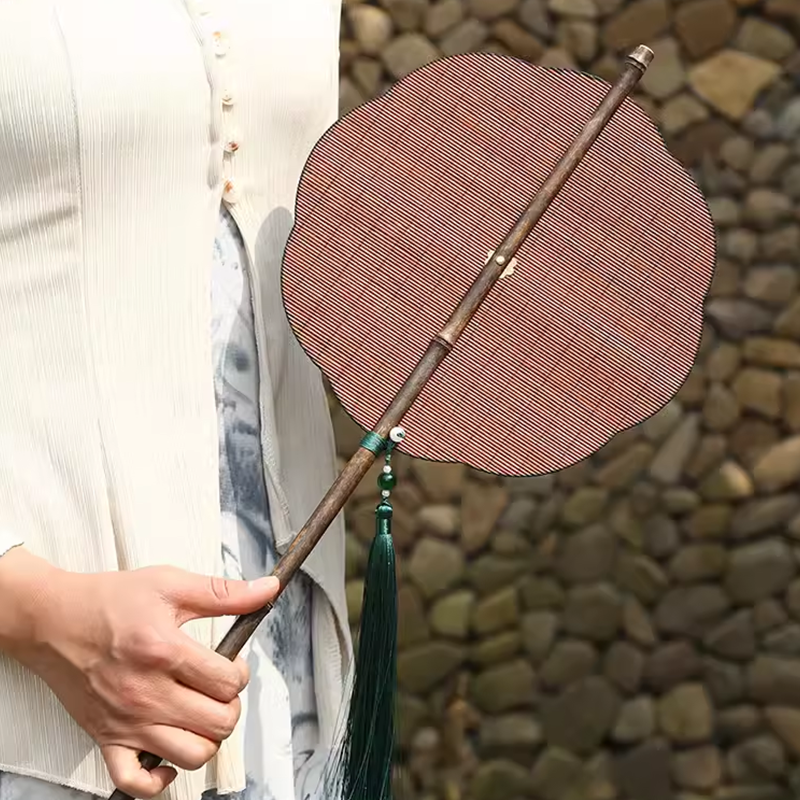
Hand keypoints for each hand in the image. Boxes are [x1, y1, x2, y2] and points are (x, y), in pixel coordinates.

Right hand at [0, 548, 278, 798]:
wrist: (54, 621)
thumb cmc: (109, 601)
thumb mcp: (171, 584)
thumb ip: (224, 593)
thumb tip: (267, 590)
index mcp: (164, 651)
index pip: (227, 682)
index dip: (240, 672)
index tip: (230, 664)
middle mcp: (146, 693)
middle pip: (218, 722)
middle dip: (230, 705)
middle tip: (218, 688)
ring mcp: (125, 722)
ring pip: (191, 755)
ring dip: (207, 738)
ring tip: (201, 714)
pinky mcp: (105, 739)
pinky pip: (136, 783)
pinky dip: (159, 779)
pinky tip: (169, 754)